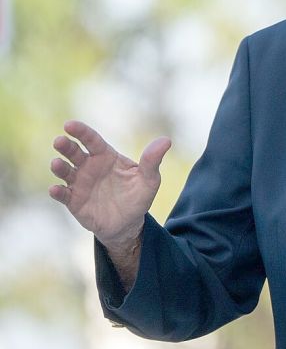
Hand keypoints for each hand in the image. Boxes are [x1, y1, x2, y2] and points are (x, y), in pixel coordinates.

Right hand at [49, 120, 170, 247]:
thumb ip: (153, 160)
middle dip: (66, 146)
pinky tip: (55, 189)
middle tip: (60, 141)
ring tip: (57, 164)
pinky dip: (58, 192)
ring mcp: (79, 183)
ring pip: (65, 171)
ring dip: (59, 167)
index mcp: (106, 156)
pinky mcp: (74, 201)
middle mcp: (89, 167)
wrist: (128, 223)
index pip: (92, 140)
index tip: (70, 125)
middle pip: (74, 152)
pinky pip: (63, 195)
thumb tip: (166, 141)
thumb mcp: (149, 179)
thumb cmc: (138, 196)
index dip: (81, 132)